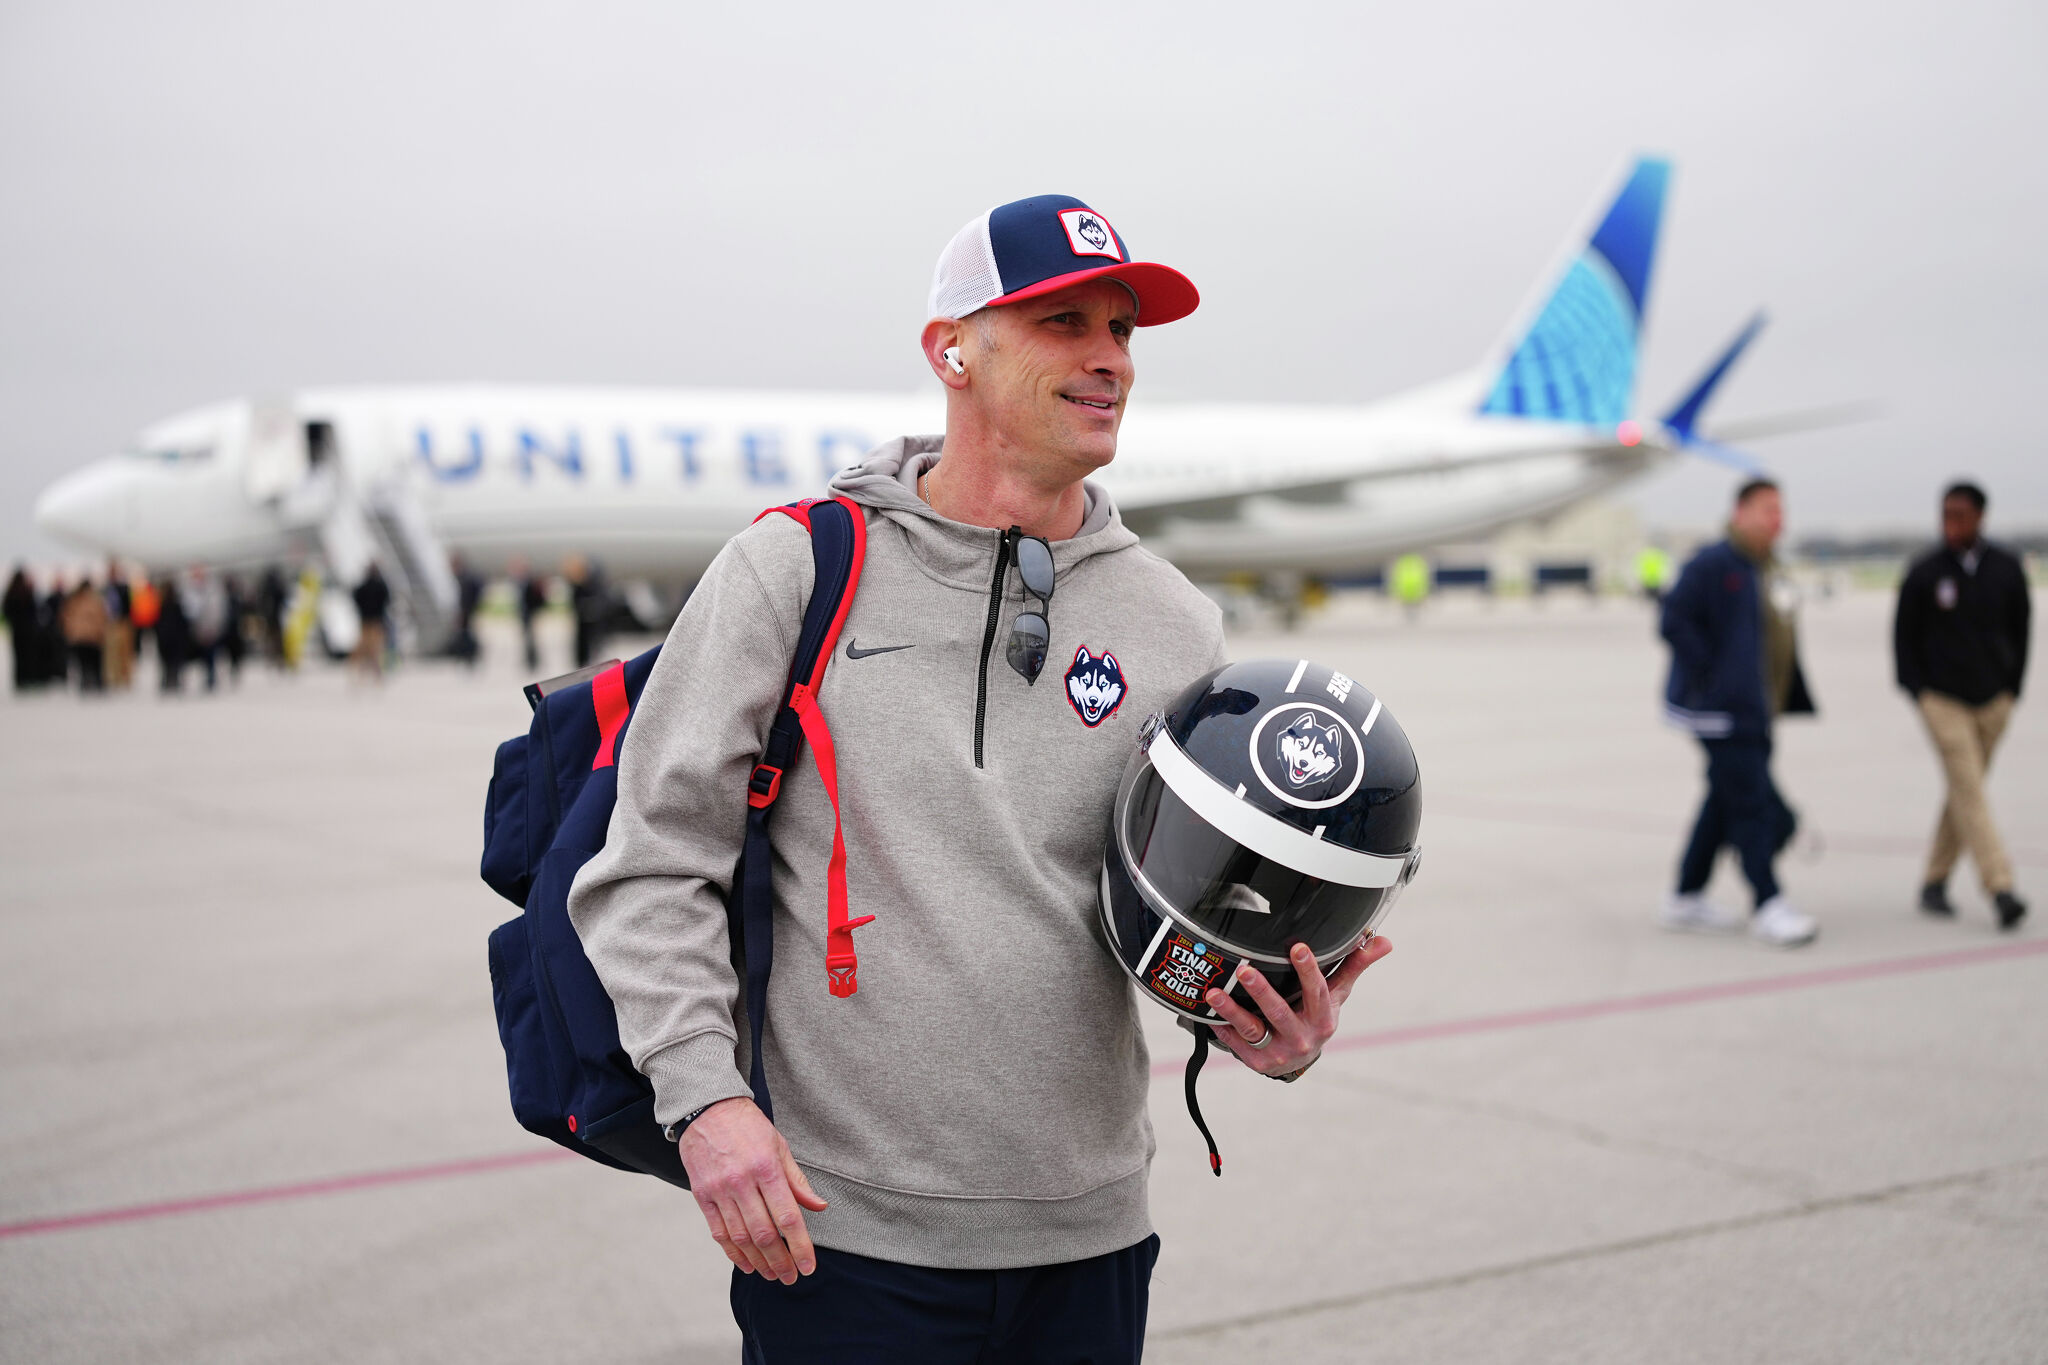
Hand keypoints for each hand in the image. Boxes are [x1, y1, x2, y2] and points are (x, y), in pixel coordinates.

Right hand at [677, 1097, 828, 1282]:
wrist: (707, 1108)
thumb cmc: (749, 1127)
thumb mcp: (780, 1146)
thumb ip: (797, 1181)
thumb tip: (819, 1207)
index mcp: (766, 1167)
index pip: (788, 1217)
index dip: (800, 1246)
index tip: (808, 1266)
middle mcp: (742, 1181)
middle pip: (764, 1233)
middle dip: (780, 1260)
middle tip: (790, 1277)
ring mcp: (719, 1190)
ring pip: (741, 1237)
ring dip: (759, 1261)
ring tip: (772, 1274)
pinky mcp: (701, 1195)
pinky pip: (718, 1232)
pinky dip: (733, 1252)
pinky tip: (747, 1263)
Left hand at [1203, 936, 1391, 1076]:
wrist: (1301, 1058)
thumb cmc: (1317, 1016)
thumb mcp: (1337, 995)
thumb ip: (1355, 965)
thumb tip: (1384, 941)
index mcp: (1323, 1018)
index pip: (1317, 992)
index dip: (1308, 970)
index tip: (1298, 947)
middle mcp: (1302, 1037)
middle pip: (1280, 1012)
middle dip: (1262, 991)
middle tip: (1245, 969)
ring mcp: (1278, 1051)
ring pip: (1252, 1029)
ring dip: (1232, 1010)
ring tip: (1214, 993)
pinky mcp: (1257, 1061)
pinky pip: (1235, 1043)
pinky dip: (1220, 1027)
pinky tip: (1204, 1011)